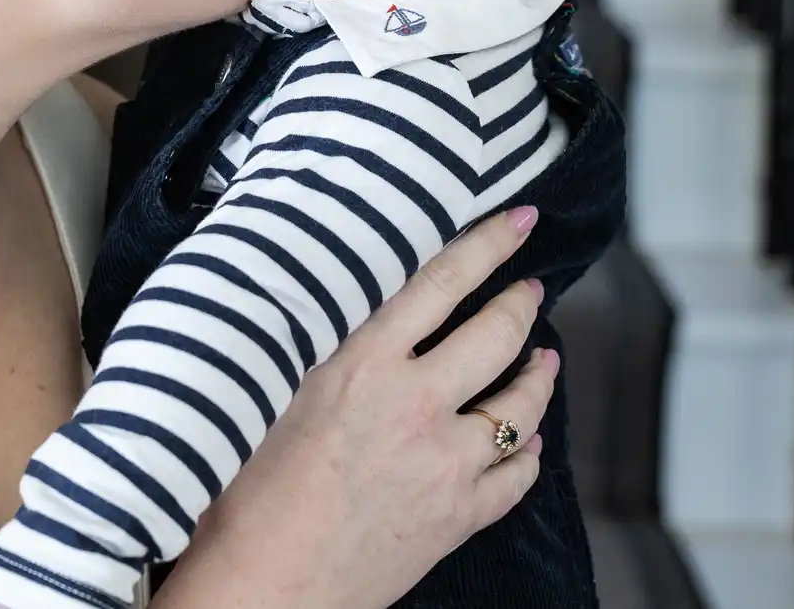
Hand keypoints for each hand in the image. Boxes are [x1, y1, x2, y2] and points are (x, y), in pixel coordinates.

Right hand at [154, 208, 556, 608]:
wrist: (267, 588)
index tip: (517, 222)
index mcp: (363, 364)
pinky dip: (528, 451)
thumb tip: (349, 307)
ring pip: (519, 404)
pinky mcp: (460, 516)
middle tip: (530, 287)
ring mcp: (446, 464)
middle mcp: (415, 405)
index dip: (486, 246)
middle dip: (520, 303)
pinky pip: (517, 474)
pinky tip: (528, 439)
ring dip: (537, 373)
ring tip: (544, 356)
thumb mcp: (278, 394)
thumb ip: (328, 350)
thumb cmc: (249, 495)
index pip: (440, 283)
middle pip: (496, 335)